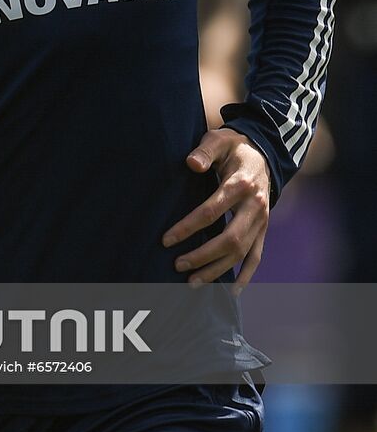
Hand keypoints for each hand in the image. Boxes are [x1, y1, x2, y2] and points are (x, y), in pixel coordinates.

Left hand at [162, 127, 270, 292]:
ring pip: (242, 253)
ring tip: (192, 281)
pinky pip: (256, 256)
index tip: (166, 240)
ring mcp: (262, 220)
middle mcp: (255, 206)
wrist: (264, 153)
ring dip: (218, 269)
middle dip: (203, 255)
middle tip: (177, 264)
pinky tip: (232, 291)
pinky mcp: (264, 229)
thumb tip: (190, 164)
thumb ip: (204, 151)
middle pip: (229, 239)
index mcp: (241, 184)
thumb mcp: (219, 140)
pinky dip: (246, 276)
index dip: (188, 227)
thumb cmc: (233, 147)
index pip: (211, 212)